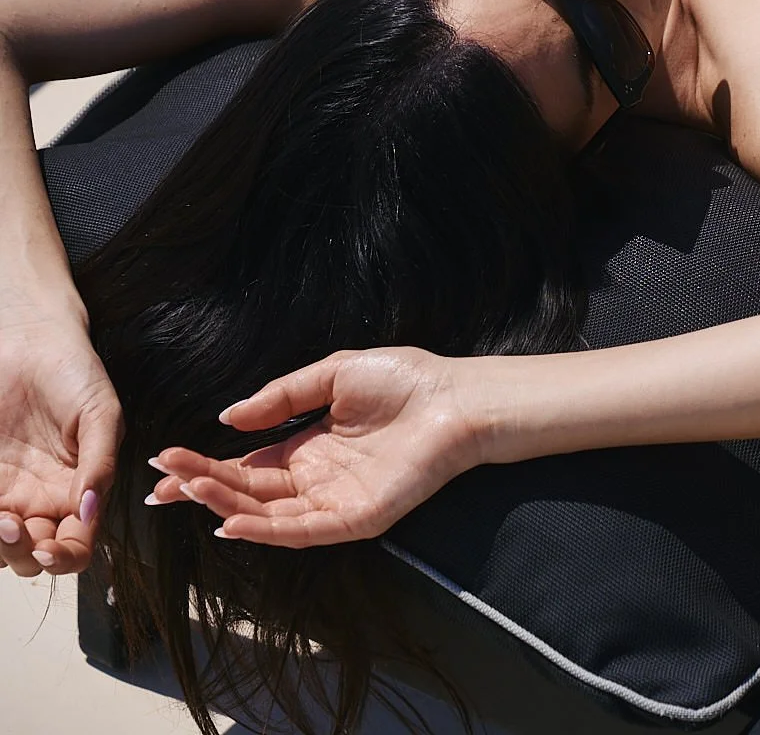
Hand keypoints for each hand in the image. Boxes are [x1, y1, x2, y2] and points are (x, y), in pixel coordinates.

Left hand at [0, 309, 123, 576]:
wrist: (31, 339)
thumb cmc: (74, 371)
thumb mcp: (102, 413)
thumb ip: (101, 464)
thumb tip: (90, 511)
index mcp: (80, 491)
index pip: (77, 545)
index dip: (64, 558)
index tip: (49, 548)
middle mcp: (43, 501)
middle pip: (34, 557)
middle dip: (24, 554)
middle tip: (13, 525)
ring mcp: (10, 493)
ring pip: (1, 549)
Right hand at [149, 349, 481, 548]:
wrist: (456, 398)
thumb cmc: (404, 380)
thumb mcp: (331, 374)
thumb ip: (281, 396)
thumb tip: (229, 417)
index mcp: (309, 447)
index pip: (247, 464)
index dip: (205, 466)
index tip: (164, 462)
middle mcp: (315, 479)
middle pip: (247, 491)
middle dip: (200, 488)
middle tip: (157, 485)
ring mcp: (334, 502)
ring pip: (267, 513)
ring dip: (224, 506)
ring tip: (186, 492)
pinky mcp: (355, 519)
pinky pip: (303, 531)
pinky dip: (266, 530)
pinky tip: (233, 523)